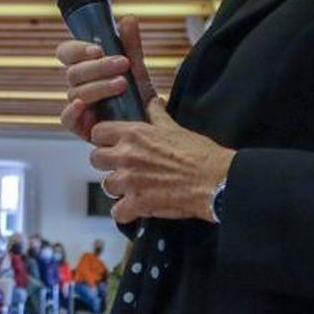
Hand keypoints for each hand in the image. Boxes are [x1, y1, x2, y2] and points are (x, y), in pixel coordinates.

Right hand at [56, 16, 158, 142]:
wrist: (150, 124)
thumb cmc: (138, 96)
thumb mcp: (136, 69)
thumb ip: (130, 46)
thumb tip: (128, 18)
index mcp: (85, 67)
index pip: (67, 53)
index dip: (77, 49)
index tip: (98, 49)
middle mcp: (78, 85)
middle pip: (74, 72)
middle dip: (98, 67)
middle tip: (123, 64)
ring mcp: (77, 106)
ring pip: (75, 92)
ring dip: (98, 87)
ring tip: (122, 84)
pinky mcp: (79, 126)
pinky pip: (67, 119)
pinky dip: (72, 111)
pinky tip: (83, 105)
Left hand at [88, 100, 234, 225]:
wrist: (216, 181)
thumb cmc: (200, 154)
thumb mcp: (176, 128)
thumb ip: (158, 116)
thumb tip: (153, 101)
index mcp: (133, 134)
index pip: (98, 132)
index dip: (104, 139)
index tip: (113, 145)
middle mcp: (126, 156)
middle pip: (96, 159)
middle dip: (108, 164)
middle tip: (124, 168)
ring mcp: (129, 180)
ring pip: (106, 185)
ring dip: (119, 188)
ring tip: (134, 188)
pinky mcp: (137, 203)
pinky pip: (117, 212)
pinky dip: (126, 213)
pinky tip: (137, 209)